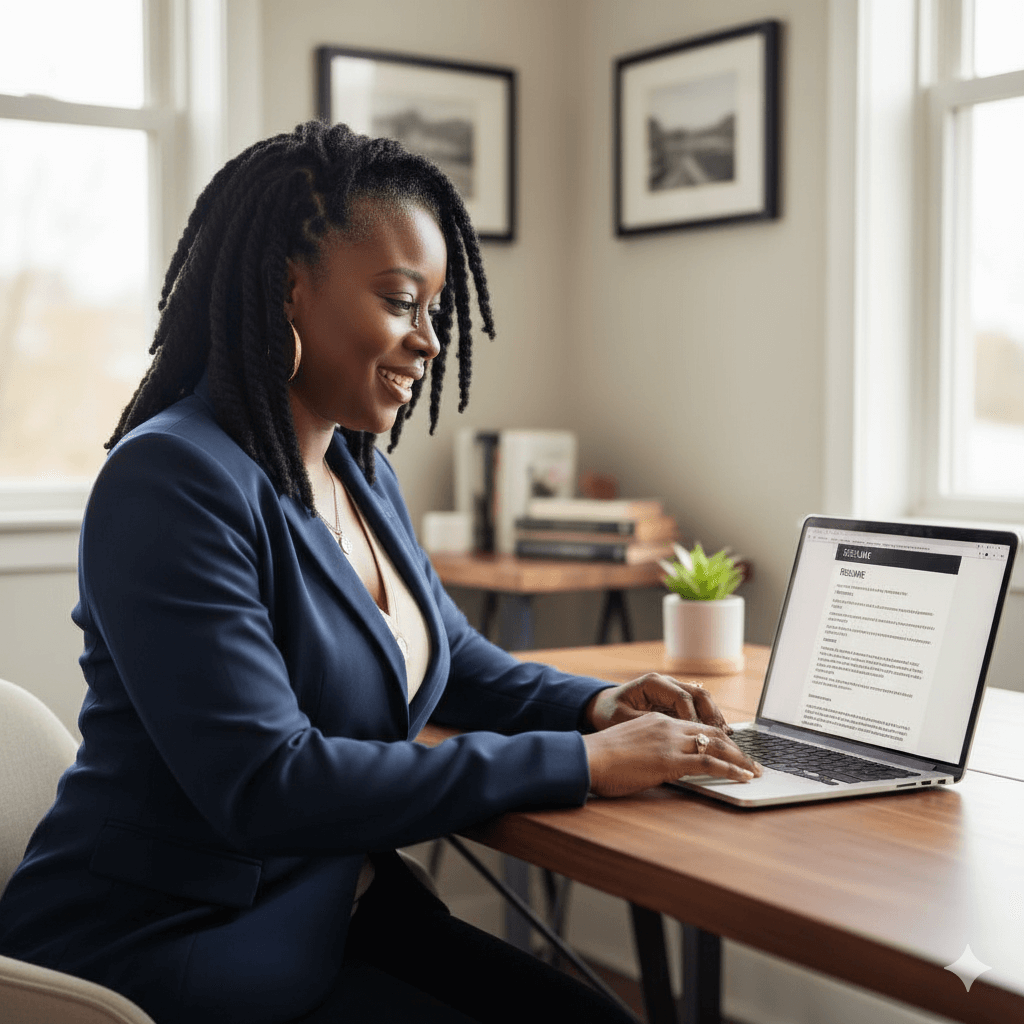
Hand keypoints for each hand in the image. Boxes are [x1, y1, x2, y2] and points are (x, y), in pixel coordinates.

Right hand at [582, 714, 760, 797]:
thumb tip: (659, 764)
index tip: (731, 748)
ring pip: (716, 745)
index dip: (718, 737)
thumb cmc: (601, 758)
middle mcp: (668, 726)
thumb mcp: (629, 747)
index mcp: (657, 721)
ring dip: (740, 759)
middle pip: (712, 732)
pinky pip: (709, 762)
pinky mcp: (670, 760)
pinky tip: (743, 777)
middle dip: (736, 747)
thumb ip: (649, 750)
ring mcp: (670, 742)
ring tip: (755, 771)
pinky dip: (731, 769)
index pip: (696, 725)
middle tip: (752, 760)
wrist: (588, 758)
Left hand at [584, 673, 732, 733]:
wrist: (601, 707)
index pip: (682, 698)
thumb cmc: (609, 713)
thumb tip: (668, 736)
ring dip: (715, 719)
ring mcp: (673, 691)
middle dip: (713, 717)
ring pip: (703, 701)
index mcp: (652, 683)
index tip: (699, 739)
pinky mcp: (676, 702)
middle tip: (724, 739)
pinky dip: (708, 722)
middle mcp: (666, 683)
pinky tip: (717, 738)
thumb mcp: (621, 720)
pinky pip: (698, 709)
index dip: (693, 718)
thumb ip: (645, 725)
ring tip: (727, 740)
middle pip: (699, 695)